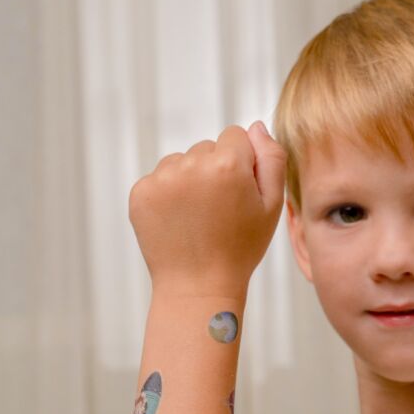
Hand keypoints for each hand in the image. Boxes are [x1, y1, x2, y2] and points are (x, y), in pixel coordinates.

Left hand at [128, 123, 285, 295]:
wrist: (198, 286)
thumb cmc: (240, 248)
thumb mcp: (272, 205)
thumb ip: (271, 159)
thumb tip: (256, 126)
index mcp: (227, 164)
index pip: (235, 136)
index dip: (243, 164)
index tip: (240, 193)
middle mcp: (191, 164)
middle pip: (207, 148)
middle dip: (215, 170)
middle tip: (220, 211)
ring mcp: (161, 179)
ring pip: (181, 162)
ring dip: (190, 181)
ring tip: (199, 218)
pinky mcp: (140, 193)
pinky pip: (159, 179)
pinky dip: (168, 196)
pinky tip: (179, 221)